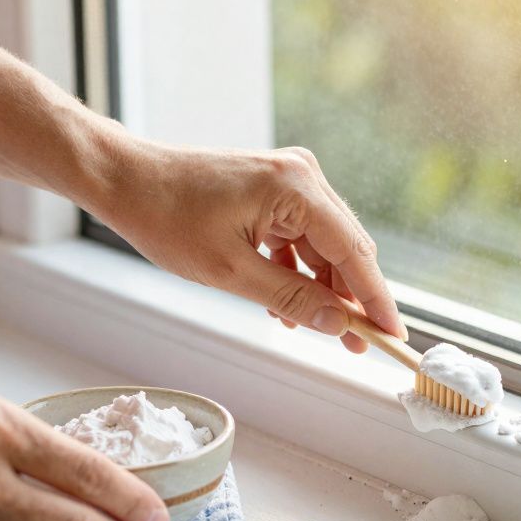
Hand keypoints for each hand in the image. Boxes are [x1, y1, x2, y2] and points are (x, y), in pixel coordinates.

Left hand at [85, 140, 405, 353]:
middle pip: (345, 248)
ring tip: (311, 327)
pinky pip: (301, 236)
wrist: (125, 180)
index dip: (376, 299)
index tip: (395, 334)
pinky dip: (298, 270)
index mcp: (296, 188)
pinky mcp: (273, 189)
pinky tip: (284, 303)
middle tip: (358, 344)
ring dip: (321, 287)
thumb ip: (292, 298)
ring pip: (323, 246)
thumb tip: (338, 323)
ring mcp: (288, 180)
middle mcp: (302, 176)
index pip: (354, 252)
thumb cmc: (166, 217)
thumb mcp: (231, 271)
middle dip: (351, 298)